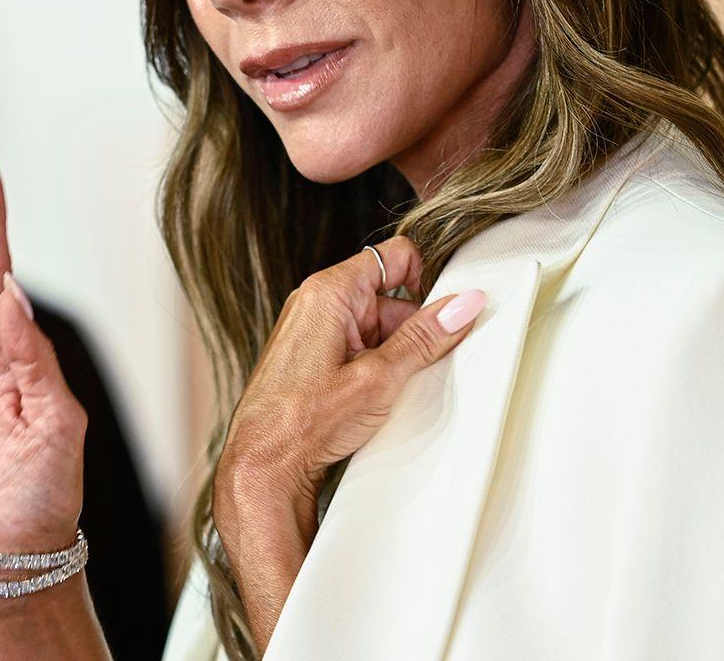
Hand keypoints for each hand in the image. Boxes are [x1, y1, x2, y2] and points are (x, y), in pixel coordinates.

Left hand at [212, 235, 484, 649]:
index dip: (427, 279)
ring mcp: (313, 331)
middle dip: (413, 329)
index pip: (395, 257)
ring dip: (395, 354)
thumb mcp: (378, 378)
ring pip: (376, 327)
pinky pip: (358, 348)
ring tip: (393, 390)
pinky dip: (376, 368)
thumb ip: (424, 338)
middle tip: (423, 365)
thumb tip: (461, 305)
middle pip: (389, 297)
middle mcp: (316, 303)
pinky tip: (377, 398)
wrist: (262, 466)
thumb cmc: (302, 423)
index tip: (445, 313)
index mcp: (329, 292)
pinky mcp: (313, 358)